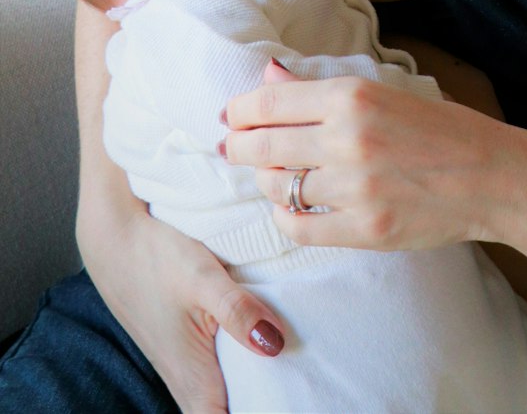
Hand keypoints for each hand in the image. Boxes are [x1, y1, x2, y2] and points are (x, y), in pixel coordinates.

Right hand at [80, 208, 285, 413]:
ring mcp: (184, 368)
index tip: (292, 404)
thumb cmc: (156, 259)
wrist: (115, 240)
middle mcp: (187, 383)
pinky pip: (216, 377)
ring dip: (252, 393)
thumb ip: (238, 311)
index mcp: (194, 380)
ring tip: (293, 379)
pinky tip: (261, 352)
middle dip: (262, 405)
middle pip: (229, 413)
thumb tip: (275, 345)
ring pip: (222, 398)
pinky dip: (240, 373)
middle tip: (301, 391)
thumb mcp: (204, 279)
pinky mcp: (184, 351)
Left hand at [223, 63, 513, 253]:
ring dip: (267, 181)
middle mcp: (349, 138)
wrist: (494, 176)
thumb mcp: (384, 92)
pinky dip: (286, 217)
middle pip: (264, 145)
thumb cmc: (442, 129)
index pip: (269, 102)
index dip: (240, 111)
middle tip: (234, 147)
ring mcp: (356, 187)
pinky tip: (292, 207)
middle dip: (240, 146)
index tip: (232, 116)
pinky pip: (300, 227)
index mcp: (354, 95)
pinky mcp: (365, 228)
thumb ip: (321, 87)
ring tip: (271, 176)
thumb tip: (268, 74)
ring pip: (279, 187)